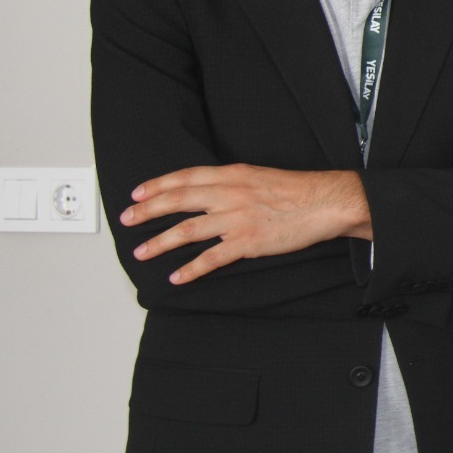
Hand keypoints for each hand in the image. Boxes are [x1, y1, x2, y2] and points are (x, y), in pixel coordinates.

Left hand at [120, 165, 371, 284]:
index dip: (157, 185)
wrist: (325, 202)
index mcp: (233, 175)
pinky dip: (191, 269)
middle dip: (147, 211)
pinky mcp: (247, 242)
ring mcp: (237, 218)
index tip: (138, 194)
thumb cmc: (297, 190)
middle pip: (178, 200)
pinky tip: (177, 277)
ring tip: (142, 253)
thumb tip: (209, 191)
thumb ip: (232, 182)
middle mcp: (230, 193)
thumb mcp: (260, 175)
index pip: (185, 178)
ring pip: (187, 230)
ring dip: (160, 243)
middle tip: (127, 220)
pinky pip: (211, 258)